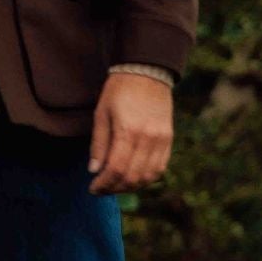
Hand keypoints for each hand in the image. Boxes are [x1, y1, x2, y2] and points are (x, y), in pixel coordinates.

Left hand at [87, 73, 172, 194]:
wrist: (147, 71)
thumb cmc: (119, 90)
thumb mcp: (102, 113)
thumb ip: (99, 144)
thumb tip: (93, 170)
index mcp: (128, 131)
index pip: (116, 169)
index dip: (103, 184)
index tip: (93, 188)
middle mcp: (147, 139)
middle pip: (132, 177)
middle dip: (114, 188)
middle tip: (101, 189)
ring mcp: (161, 140)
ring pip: (148, 177)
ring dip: (130, 186)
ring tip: (116, 184)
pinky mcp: (168, 139)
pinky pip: (159, 168)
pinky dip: (146, 178)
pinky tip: (133, 177)